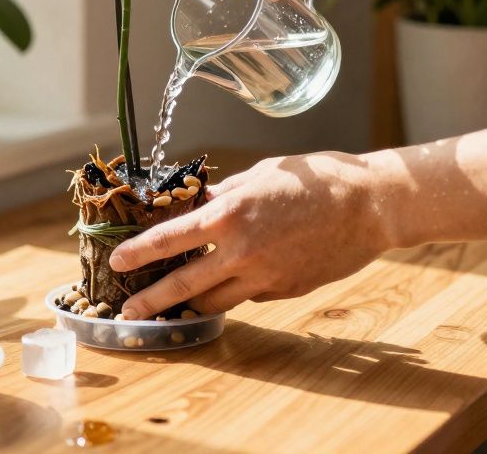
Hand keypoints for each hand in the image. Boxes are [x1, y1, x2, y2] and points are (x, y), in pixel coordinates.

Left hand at [108, 153, 394, 318]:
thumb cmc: (314, 180)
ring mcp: (265, 277)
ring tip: (170, 306)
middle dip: (150, 300)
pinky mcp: (285, 291)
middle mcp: (242, 251)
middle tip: (126, 311)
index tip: (117, 261)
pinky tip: (235, 279)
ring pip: (214, 302)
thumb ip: (222, 194)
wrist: (369, 206)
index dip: (138, 252)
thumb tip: (193, 205)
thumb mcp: (259, 175)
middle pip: (183, 285)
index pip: (170, 240)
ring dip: (189, 305)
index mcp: (230, 215)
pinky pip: (248, 295)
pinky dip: (235, 290)